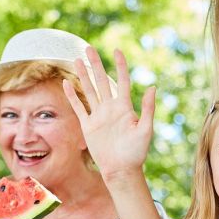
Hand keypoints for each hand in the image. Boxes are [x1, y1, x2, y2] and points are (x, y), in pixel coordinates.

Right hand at [63, 47, 155, 181]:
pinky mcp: (88, 126)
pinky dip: (72, 96)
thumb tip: (152, 86)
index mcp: (125, 108)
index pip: (123, 81)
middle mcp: (111, 109)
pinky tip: (66, 83)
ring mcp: (99, 116)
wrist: (121, 170)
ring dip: (83, 76)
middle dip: (96, 65)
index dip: (120, 66)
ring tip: (77, 60)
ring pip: (89, 91)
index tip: (117, 50)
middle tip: (89, 48)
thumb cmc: (136, 152)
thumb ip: (148, 108)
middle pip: (102, 82)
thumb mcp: (146, 130)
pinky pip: (79, 108)